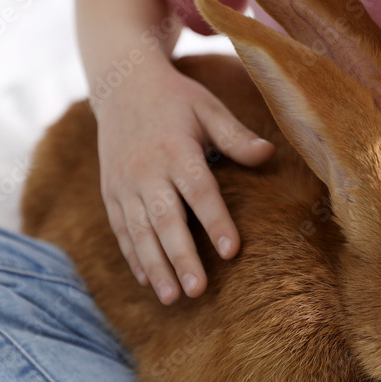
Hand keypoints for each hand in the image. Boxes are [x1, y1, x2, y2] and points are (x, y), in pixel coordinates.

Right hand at [92, 59, 274, 304]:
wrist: (120, 84)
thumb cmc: (175, 99)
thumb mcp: (208, 108)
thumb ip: (236, 135)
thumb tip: (270, 154)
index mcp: (176, 150)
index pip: (199, 192)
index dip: (216, 222)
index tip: (232, 251)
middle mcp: (147, 171)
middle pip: (166, 220)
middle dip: (181, 257)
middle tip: (198, 290)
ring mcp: (124, 184)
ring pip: (139, 232)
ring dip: (155, 267)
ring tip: (172, 298)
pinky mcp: (111, 192)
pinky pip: (121, 229)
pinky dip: (133, 256)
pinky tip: (147, 281)